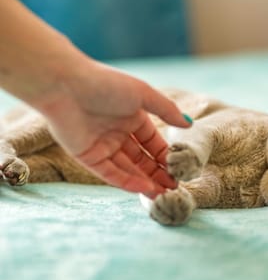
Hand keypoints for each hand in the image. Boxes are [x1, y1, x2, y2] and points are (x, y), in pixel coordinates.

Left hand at [37, 59, 190, 197]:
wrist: (66, 86)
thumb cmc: (106, 84)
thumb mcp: (144, 94)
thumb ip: (167, 111)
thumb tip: (189, 124)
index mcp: (132, 118)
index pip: (153, 143)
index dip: (166, 157)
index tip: (180, 170)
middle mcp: (118, 134)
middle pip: (142, 160)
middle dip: (158, 174)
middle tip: (174, 188)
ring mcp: (102, 146)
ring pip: (128, 169)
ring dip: (145, 182)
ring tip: (162, 194)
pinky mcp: (87, 157)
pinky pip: (110, 173)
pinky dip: (127, 181)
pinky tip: (144, 188)